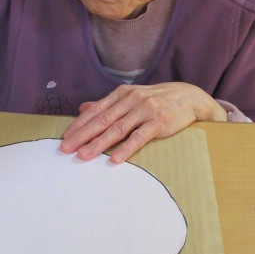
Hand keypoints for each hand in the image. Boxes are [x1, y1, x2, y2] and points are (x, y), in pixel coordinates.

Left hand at [60, 82, 227, 163]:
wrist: (189, 97)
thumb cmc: (157, 99)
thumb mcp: (131, 96)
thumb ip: (107, 104)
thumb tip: (83, 109)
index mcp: (122, 94)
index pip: (96, 111)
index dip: (79, 125)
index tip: (65, 137)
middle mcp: (131, 100)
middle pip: (102, 120)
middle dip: (82, 135)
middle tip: (66, 148)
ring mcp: (145, 111)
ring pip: (117, 129)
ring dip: (99, 144)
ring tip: (84, 155)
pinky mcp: (158, 123)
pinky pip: (140, 137)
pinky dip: (127, 148)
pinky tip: (116, 159)